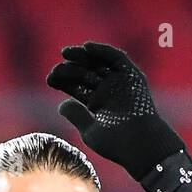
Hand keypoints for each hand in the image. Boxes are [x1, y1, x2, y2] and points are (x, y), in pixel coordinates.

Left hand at [46, 41, 182, 180]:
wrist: (141, 143)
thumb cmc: (116, 143)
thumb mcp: (90, 131)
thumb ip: (76, 115)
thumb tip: (60, 104)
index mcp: (97, 105)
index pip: (77, 87)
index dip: (63, 81)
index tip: (50, 79)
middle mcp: (108, 91)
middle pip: (85, 73)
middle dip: (69, 69)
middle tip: (56, 68)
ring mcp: (120, 83)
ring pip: (98, 64)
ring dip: (82, 56)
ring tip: (66, 52)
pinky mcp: (132, 76)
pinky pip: (117, 59)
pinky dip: (103, 51)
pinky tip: (87, 47)